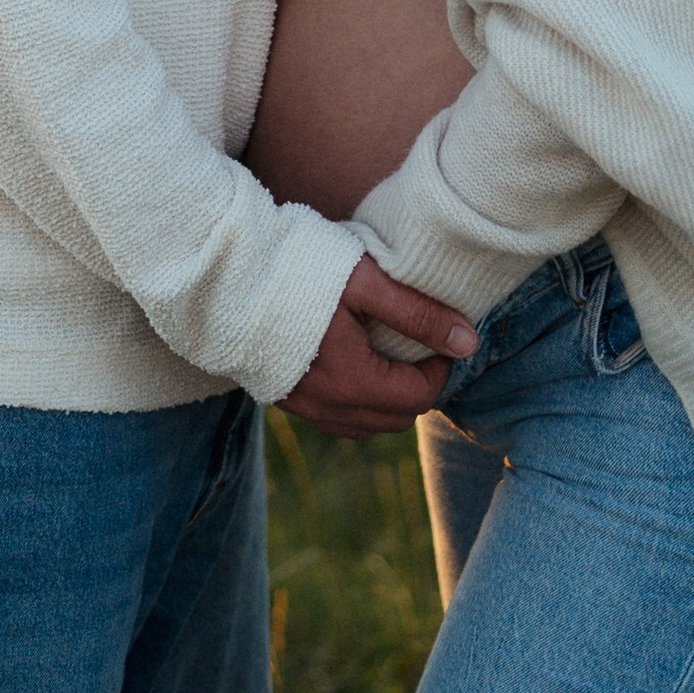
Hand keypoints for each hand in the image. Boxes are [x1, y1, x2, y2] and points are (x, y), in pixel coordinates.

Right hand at [281, 258, 479, 438]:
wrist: (224, 273)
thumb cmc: (296, 268)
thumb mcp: (365, 282)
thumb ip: (418, 314)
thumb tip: (468, 343)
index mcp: (352, 381)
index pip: (421, 396)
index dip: (442, 367)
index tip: (441, 332)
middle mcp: (327, 406)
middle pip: (397, 419)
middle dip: (418, 387)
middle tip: (419, 343)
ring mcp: (302, 407)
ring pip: (366, 424)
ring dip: (388, 398)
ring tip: (389, 351)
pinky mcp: (283, 398)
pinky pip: (337, 417)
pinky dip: (358, 399)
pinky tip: (355, 359)